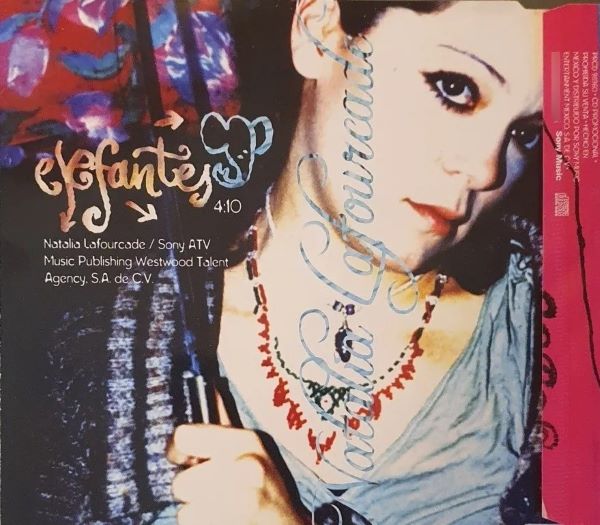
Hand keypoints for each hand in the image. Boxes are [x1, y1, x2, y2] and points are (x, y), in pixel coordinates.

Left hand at [167, 395, 308, 524]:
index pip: (184, 436)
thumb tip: (210, 383)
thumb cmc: (267, 489)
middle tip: (217, 492)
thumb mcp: (254, 449)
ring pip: (184, 509)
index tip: (185, 459)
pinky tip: (223, 522)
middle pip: (181, 482)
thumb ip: (225, 422)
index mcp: (246, 441)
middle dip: (193, 491)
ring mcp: (239, 503)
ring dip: (198, 513)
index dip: (178, 450)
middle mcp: (244, 468)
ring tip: (222, 510)